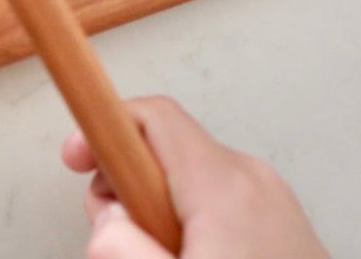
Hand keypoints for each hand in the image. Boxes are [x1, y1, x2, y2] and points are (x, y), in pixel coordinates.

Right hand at [62, 96, 330, 258]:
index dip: (102, 127)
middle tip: (116, 235)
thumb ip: (124, 250)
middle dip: (124, 185)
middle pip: (164, 149)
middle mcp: (253, 181)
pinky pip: (217, 204)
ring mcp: (274, 203)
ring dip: (155, 211)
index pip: (152, 115)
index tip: (76, 157)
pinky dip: (189, 225)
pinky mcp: (284, 228)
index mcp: (224, 187)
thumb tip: (105, 220)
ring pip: (189, 179)